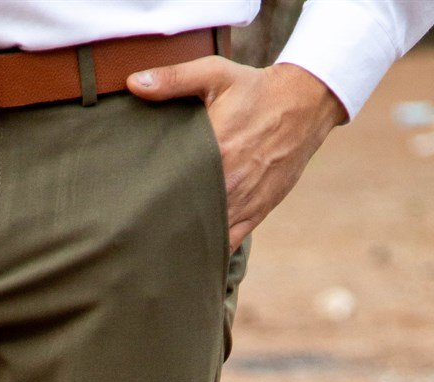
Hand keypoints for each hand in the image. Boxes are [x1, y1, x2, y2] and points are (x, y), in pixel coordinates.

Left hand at [127, 60, 347, 251]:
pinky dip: (210, 252)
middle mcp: (229, 182)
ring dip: (182, 240)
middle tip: (135, 229)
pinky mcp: (256, 213)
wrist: (305, 105)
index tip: (129, 202)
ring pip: (205, 234)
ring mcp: (243, 201)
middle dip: (161, 221)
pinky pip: (229, 242)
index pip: (171, 183)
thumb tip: (133, 84)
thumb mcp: (216, 74)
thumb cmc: (256, 90)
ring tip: (155, 247)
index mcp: (215, 150)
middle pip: (185, 212)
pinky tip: (188, 256)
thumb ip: (174, 79)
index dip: (148, 196)